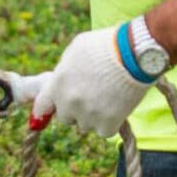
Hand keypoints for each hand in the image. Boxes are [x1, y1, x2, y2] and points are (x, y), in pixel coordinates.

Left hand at [26, 24, 153, 137]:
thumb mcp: (76, 49)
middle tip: (92, 96)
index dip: (45, 110)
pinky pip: (104, 131)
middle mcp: (68, 102)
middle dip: (75, 110)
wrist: (135, 53)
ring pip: (85, 125)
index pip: (41, 106)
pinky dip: (111, 123)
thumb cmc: (106, 45)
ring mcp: (87, 115)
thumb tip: (62, 81)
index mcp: (57, 84)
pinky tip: (118, 106)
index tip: (47, 114)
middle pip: (66, 118)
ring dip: (93, 117)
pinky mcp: (107, 124)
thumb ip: (64, 69)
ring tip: (108, 97)